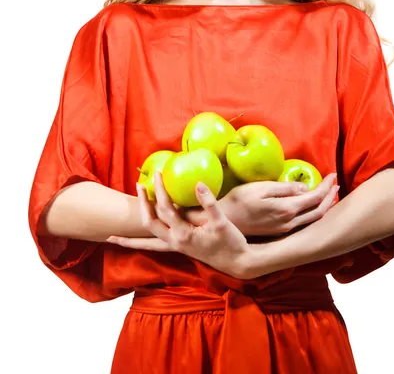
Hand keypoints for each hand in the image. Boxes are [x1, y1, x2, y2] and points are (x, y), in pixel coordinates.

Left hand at [106, 171, 251, 278]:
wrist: (238, 263)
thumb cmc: (231, 241)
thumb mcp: (222, 221)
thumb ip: (209, 203)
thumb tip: (197, 184)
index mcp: (183, 234)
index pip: (165, 208)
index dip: (159, 190)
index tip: (158, 173)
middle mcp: (175, 242)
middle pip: (150, 223)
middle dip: (142, 204)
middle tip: (138, 185)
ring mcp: (176, 247)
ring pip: (147, 241)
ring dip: (129, 238)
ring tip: (111, 236)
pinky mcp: (179, 249)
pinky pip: (154, 246)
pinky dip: (141, 245)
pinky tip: (135, 242)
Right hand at [222, 173, 339, 236]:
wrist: (226, 221)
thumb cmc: (240, 200)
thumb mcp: (261, 188)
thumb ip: (284, 188)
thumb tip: (304, 187)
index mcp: (287, 209)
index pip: (314, 197)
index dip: (326, 186)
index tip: (332, 175)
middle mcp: (290, 222)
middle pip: (319, 210)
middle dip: (330, 196)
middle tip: (335, 183)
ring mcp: (286, 229)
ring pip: (313, 219)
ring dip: (324, 206)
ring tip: (330, 195)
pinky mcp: (280, 231)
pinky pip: (305, 222)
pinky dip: (314, 212)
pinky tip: (313, 207)